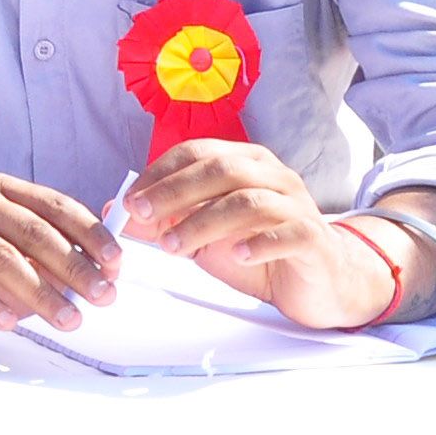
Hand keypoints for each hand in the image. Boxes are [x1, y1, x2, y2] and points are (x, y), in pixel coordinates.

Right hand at [0, 174, 120, 340]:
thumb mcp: (25, 263)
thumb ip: (60, 260)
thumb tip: (108, 271)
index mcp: (0, 189)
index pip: (53, 204)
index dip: (90, 234)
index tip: (116, 264)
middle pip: (30, 231)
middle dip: (73, 267)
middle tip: (102, 297)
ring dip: (40, 292)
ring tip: (67, 320)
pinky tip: (9, 322)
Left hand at [122, 140, 384, 327]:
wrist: (319, 281)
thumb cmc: (257, 250)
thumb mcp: (202, 236)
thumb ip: (163, 221)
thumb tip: (116, 211)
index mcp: (245, 162)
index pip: (196, 152)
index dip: (159, 174)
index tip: (130, 201)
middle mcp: (273, 176)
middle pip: (220, 169)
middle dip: (175, 192)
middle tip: (143, 218)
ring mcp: (299, 205)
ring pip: (249, 201)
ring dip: (204, 222)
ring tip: (174, 246)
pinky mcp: (316, 239)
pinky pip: (290, 232)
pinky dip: (259, 242)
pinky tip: (236, 256)